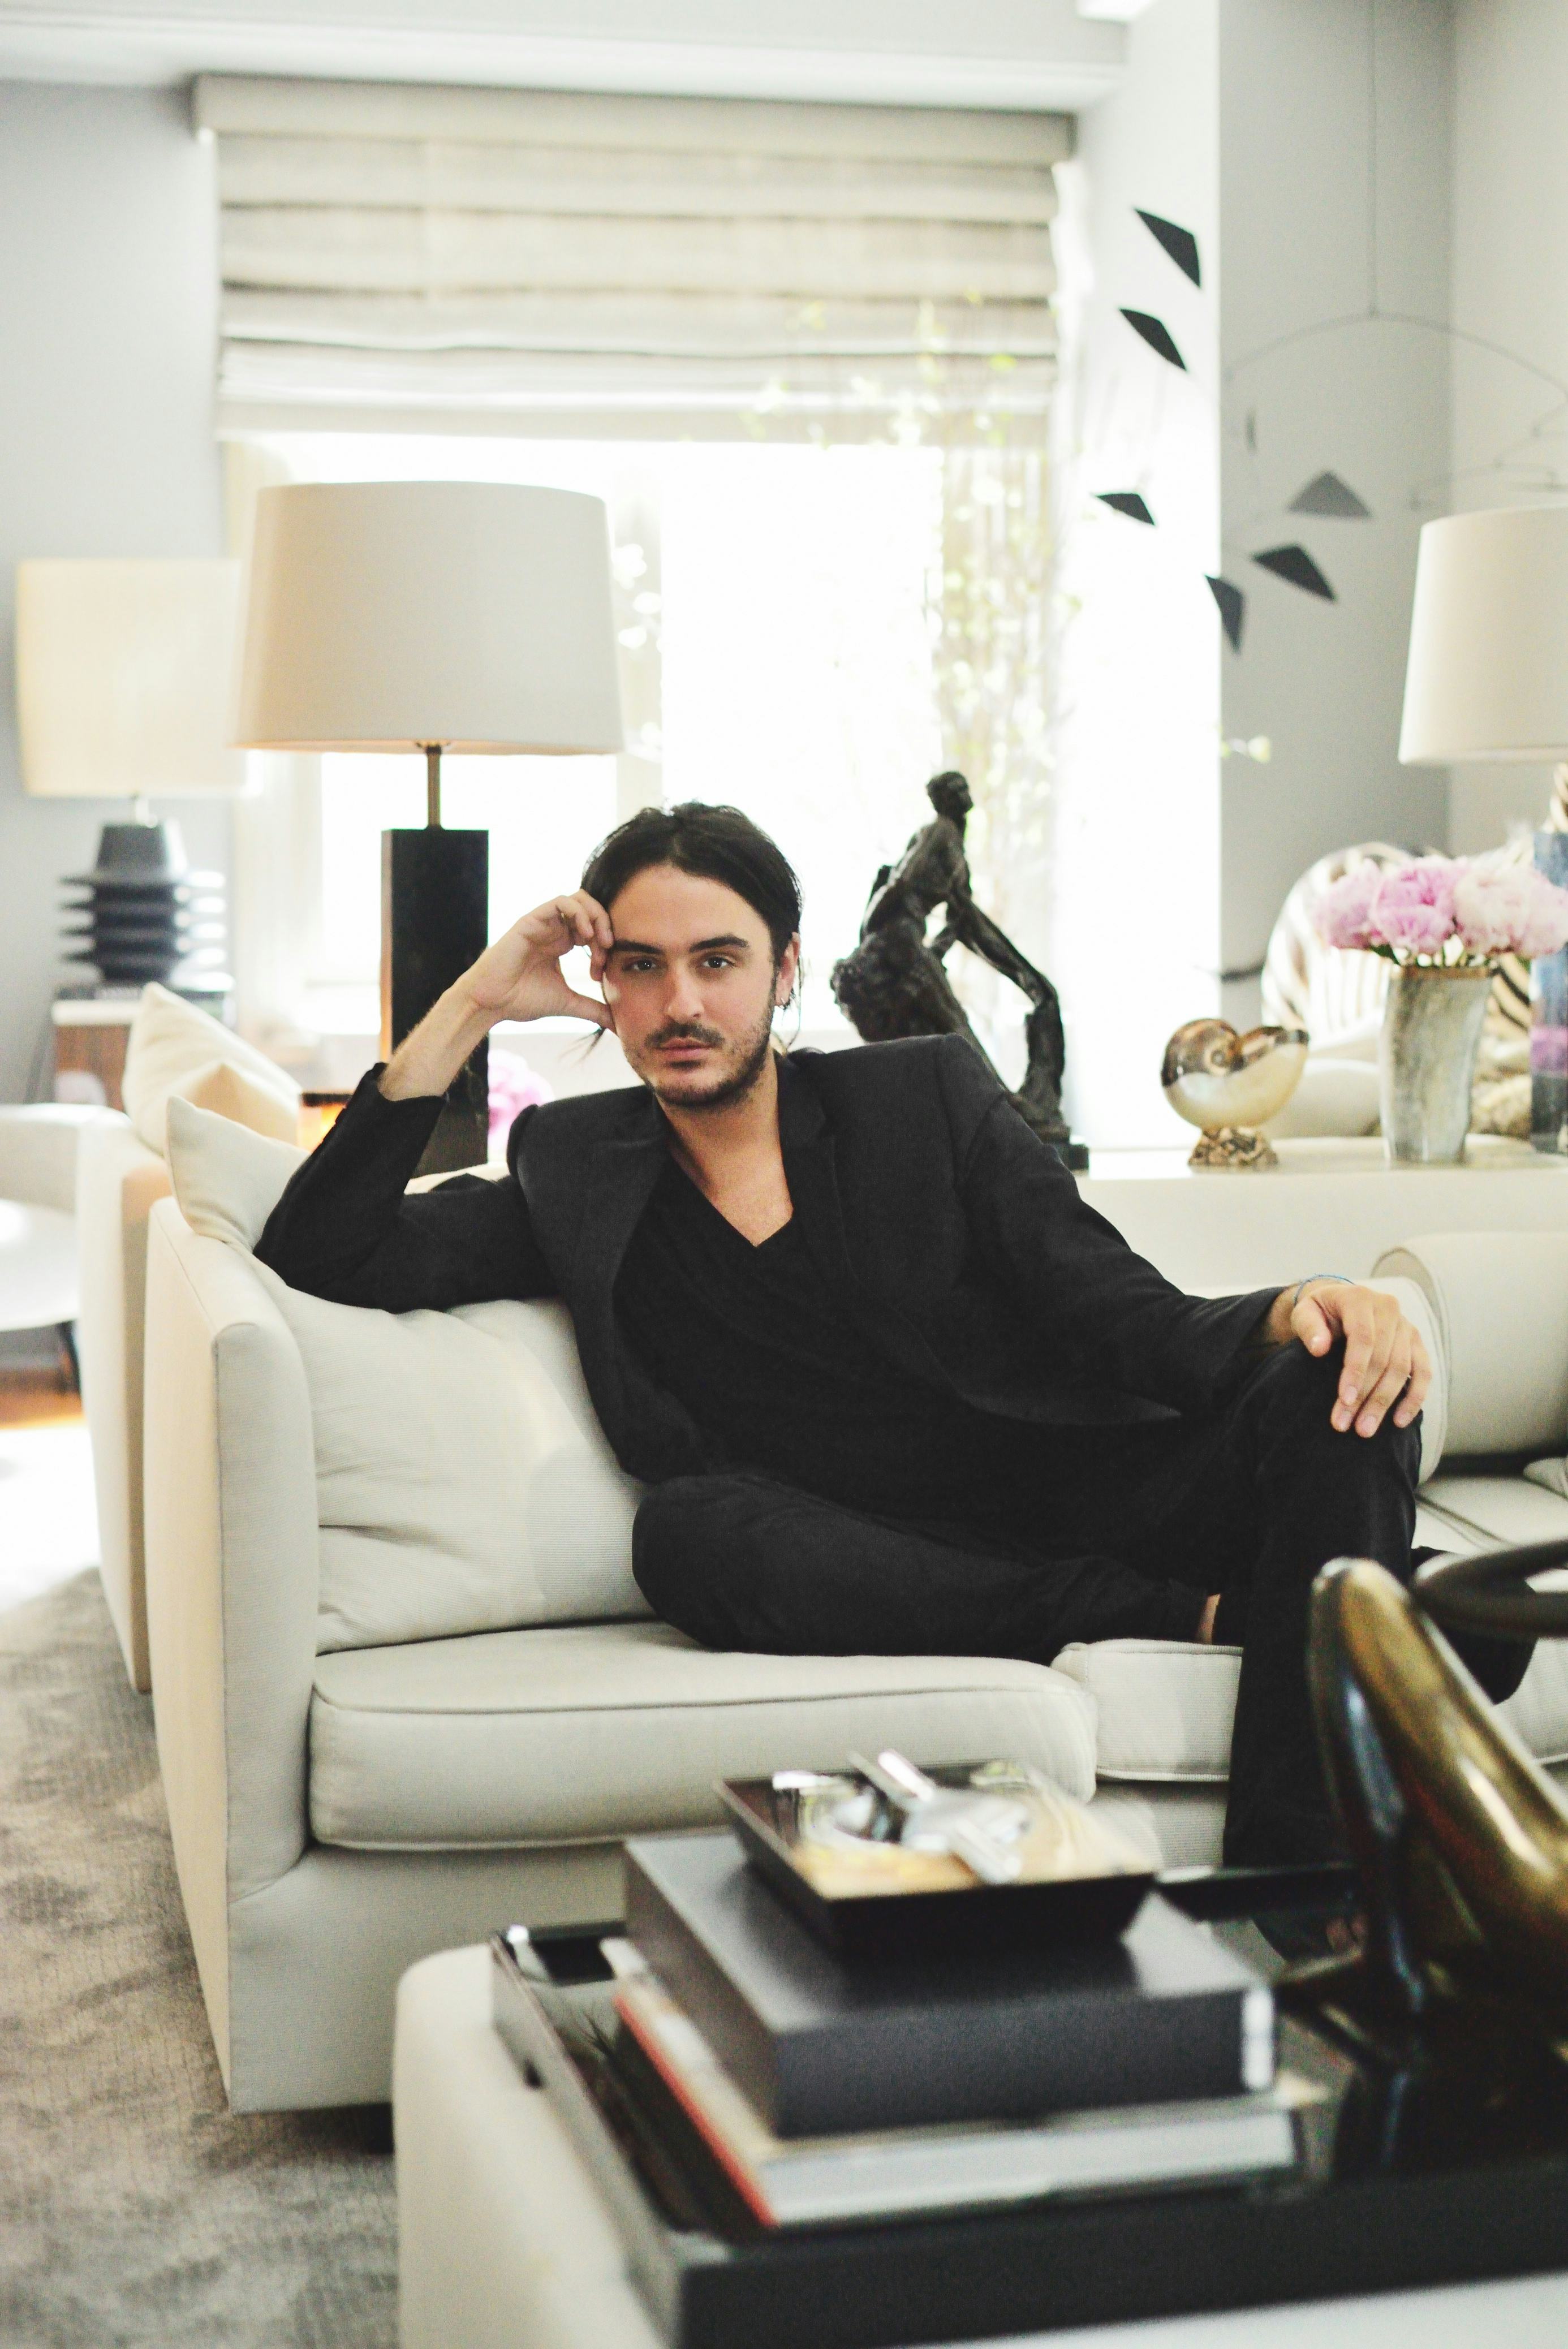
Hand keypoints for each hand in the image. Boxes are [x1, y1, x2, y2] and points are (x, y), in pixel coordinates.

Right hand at [462, 891, 614, 1029]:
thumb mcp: (568, 1003)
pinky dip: (579, 912)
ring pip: (579, 899)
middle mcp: (554, 930)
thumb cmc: (522, 1001)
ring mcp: (543, 923)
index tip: (601, 974)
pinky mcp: (531, 920)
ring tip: (600, 941)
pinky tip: (585, 934)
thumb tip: (619, 1025)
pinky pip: (561, 901)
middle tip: (608, 951)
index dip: (605, 947)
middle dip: (606, 927)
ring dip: (596, 917)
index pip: (594, 930)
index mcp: (562, 943)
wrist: (491, 1003)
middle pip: (591, 909)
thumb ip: (594, 1009)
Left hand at [1276, 1279, 1430, 1436]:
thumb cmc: (1319, 1312)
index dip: (1355, 1371)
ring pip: (1402, 1369)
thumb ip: (1308, 1327)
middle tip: (1348, 1425)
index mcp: (1360, 1299)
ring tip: (1365, 1430)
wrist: (1339, 1303)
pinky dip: (1414, 1397)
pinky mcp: (1416, 1343)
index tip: (1343, 1400)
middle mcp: (1389, 1309)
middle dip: (1366, 1396)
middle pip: (1384, 1358)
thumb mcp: (1304, 1313)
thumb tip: (1319, 1348)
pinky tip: (1398, 1421)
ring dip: (1385, 1402)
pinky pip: (1423, 1372)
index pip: (1363, 1338)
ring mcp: (1406, 1326)